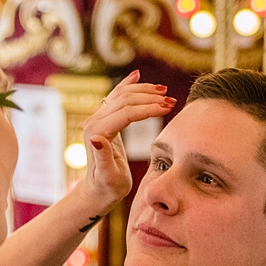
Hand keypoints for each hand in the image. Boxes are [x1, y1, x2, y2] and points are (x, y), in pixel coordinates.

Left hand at [76, 71, 174, 213]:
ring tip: (165, 93)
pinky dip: (127, 85)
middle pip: (125, 99)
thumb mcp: (108, 177)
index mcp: (98, 133)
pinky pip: (116, 97)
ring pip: (122, 95)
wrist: (97, 190)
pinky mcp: (103, 120)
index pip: (127, 112)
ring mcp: (97, 119)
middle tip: (171, 101)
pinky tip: (137, 76)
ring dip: (144, 91)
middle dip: (149, 98)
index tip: (168, 108)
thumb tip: (96, 138)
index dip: (149, 108)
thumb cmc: (107, 188)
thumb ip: (102, 158)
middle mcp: (94, 122)